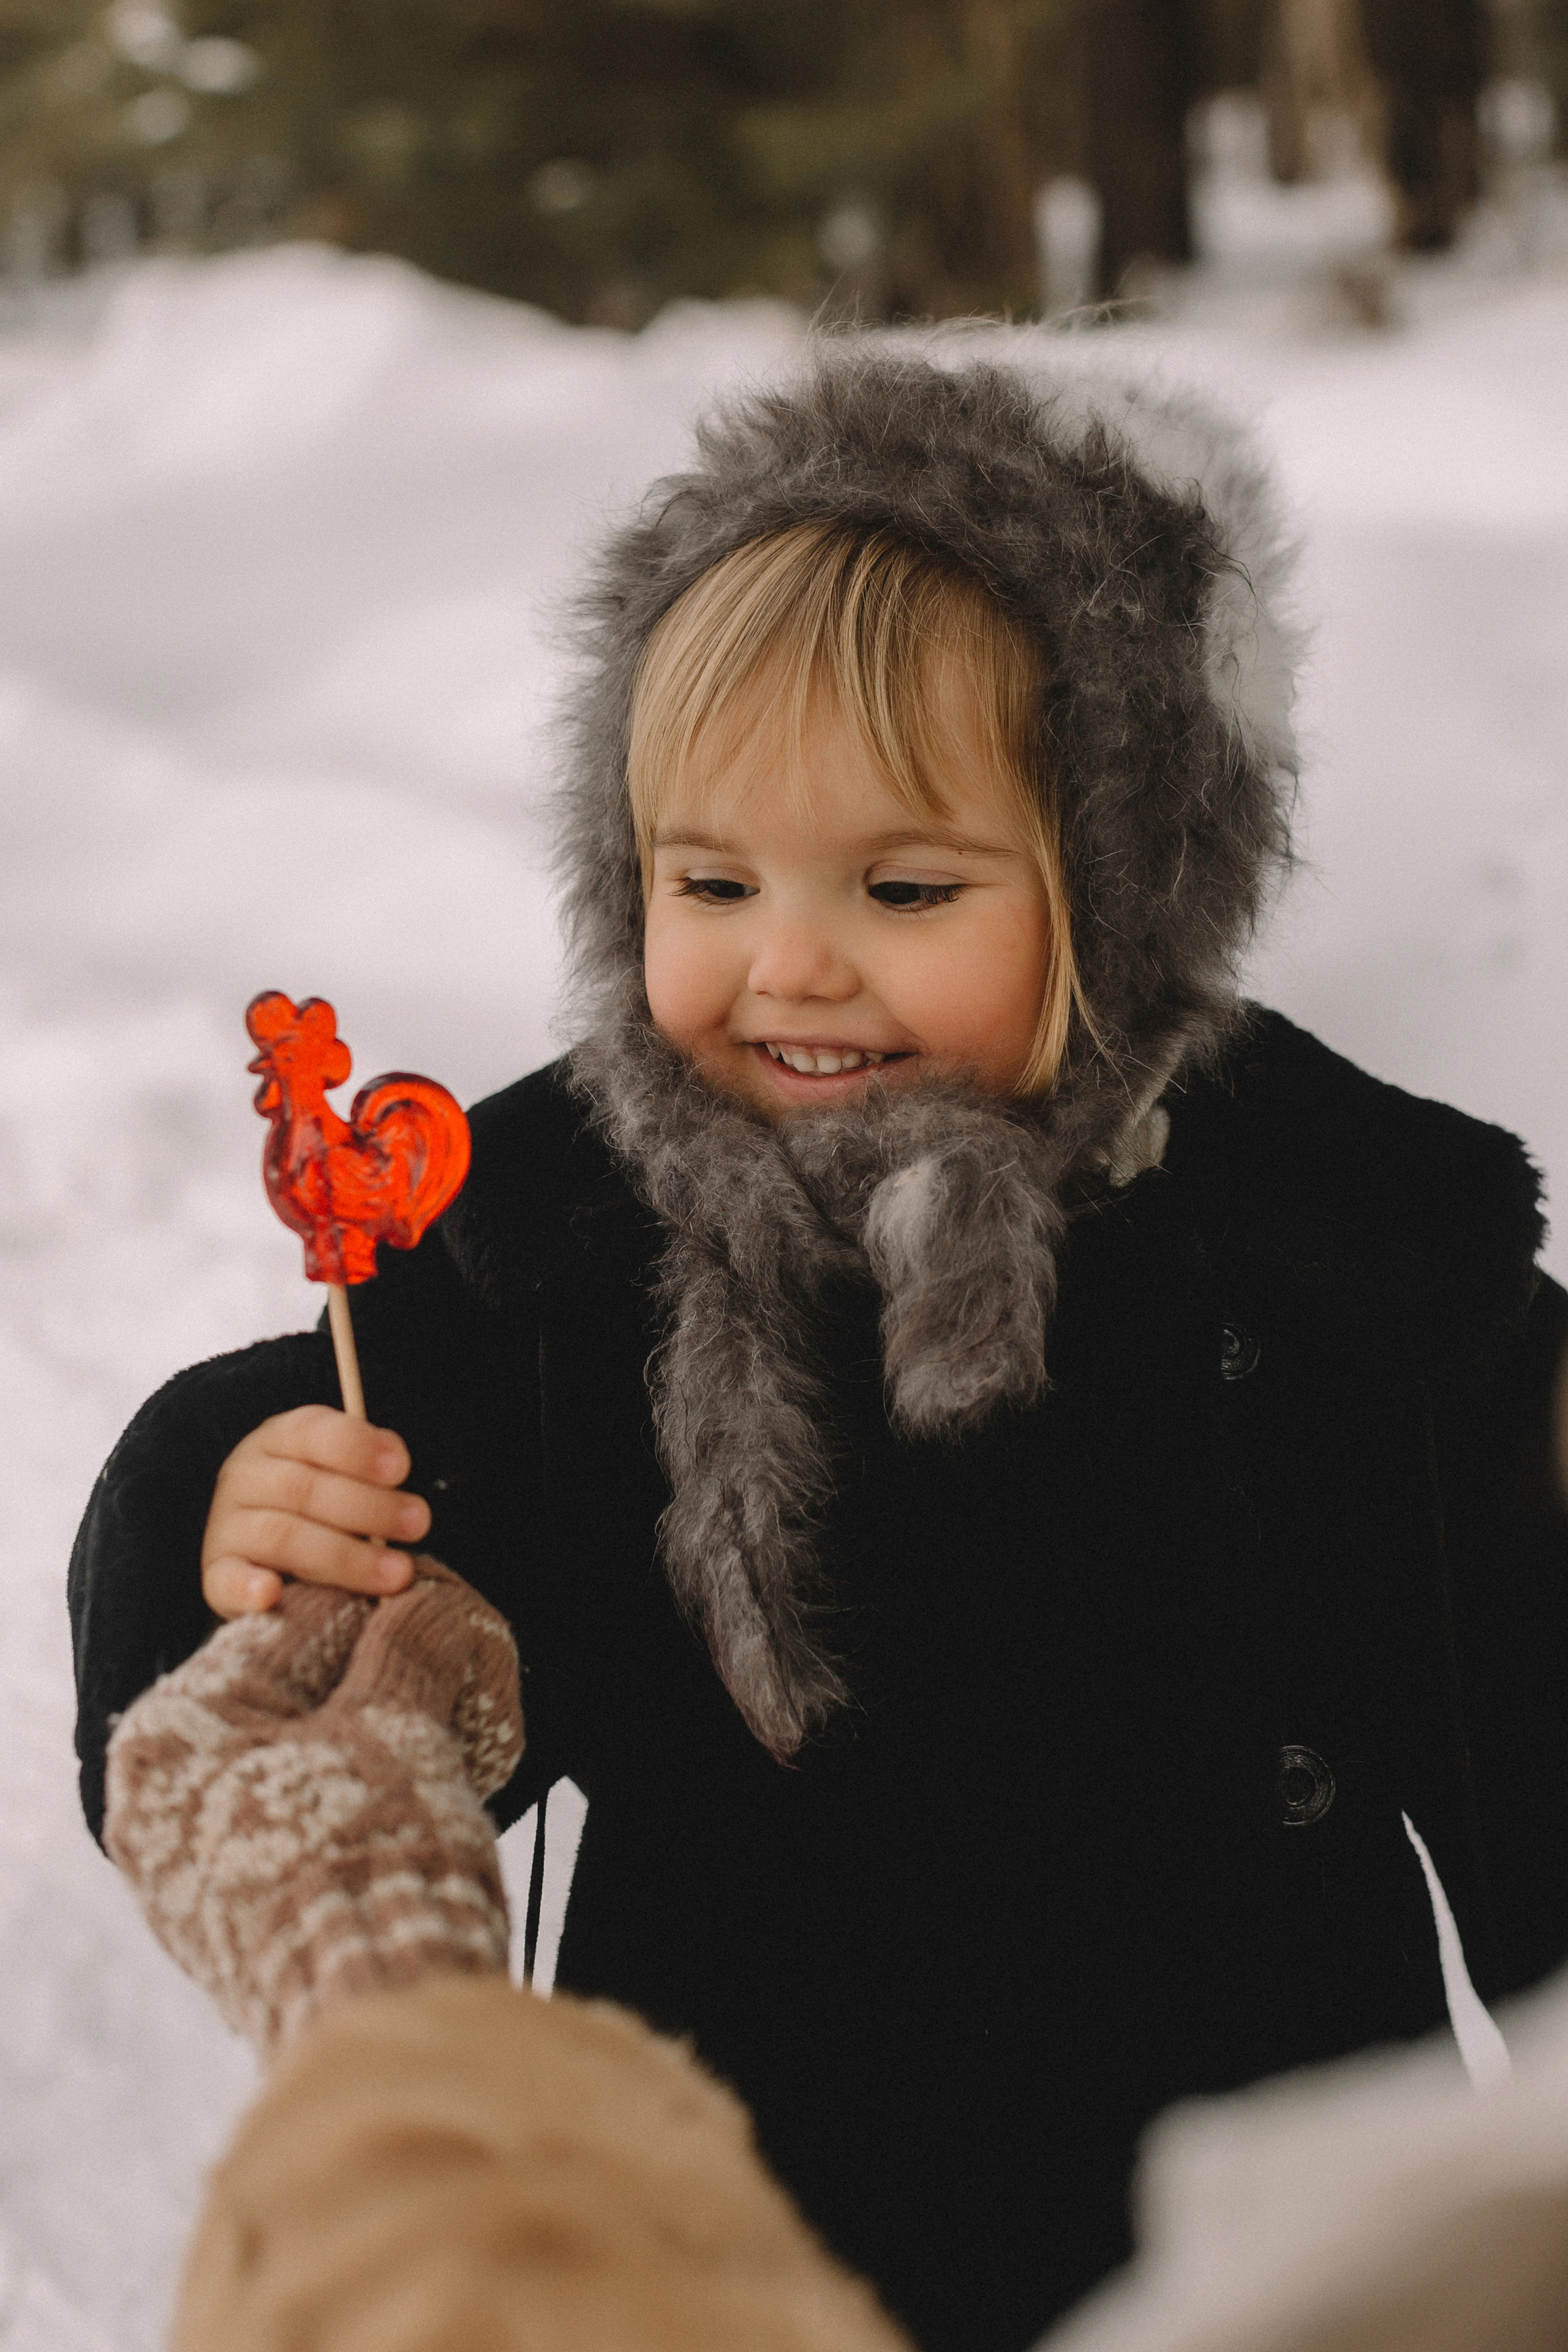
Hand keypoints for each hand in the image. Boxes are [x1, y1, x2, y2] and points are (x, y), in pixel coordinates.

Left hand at [106, 1562, 523, 2055]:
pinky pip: (300, 1828)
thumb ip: (410, 1644)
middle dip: (388, 1683)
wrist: (376, 2011)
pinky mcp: (232, 1922)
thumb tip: (427, 1597)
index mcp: (175, 1731)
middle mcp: (159, 1799)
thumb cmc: (376, 1851)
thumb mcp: (398, 1725)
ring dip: (385, 1742)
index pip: (292, 1625)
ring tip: (463, 1740)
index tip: (447, 1607)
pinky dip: (363, 1804)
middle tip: (464, 1675)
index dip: (385, 1609)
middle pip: (294, 1697)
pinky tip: (429, 1797)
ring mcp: (190, 1869)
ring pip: (304, 1764)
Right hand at [201, 1405, 429, 1617]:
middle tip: (418, 1524)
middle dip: (369, 1507)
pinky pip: (227, 1581)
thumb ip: (366, 1466)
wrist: (261, 1554)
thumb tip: (395, 1462)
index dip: (357, 1447)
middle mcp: (245, 1477)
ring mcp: (226, 1527)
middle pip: (304, 1488)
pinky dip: (248, 1588)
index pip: (312, 1431)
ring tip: (398, 1572)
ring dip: (346, 1557)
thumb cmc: (321, 1507)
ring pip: (283, 1536)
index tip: (401, 1469)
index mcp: (277, 1439)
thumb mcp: (340, 1473)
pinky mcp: (217, 1576)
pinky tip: (272, 1593)